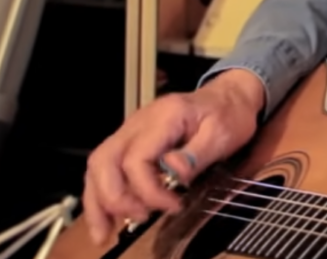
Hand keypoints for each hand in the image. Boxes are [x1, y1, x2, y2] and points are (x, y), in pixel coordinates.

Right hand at [81, 68, 265, 246]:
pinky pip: (106, 167)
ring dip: (98, 200)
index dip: (148, 190)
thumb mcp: (223, 133)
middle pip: (104, 160)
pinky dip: (103, 193)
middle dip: (113, 198)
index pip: (136, 159)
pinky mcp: (131, 141)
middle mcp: (139, 122)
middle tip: (138, 218)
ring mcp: (131, 130)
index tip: (173, 205)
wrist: (228, 96)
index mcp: (164, 118)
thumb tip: (173, 171)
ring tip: (107, 230)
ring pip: (98, 165)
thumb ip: (196, 153)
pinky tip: (109, 216)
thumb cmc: (228, 114)